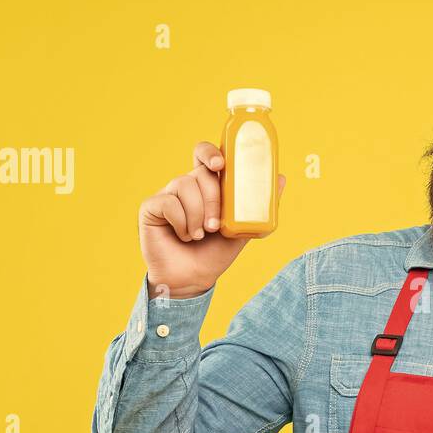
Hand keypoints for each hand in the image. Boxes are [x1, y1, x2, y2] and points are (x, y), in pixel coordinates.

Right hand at [138, 141, 286, 298]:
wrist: (193, 279)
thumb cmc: (215, 253)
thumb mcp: (242, 228)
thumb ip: (257, 205)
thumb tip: (280, 178)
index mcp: (207, 186)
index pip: (205, 155)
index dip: (211, 152)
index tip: (221, 164)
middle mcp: (186, 185)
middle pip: (199, 171)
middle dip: (213, 198)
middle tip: (216, 226)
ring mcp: (168, 194)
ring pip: (184, 185)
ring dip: (198, 214)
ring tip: (200, 235)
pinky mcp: (151, 207)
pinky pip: (168, 202)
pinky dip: (181, 222)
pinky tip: (184, 236)